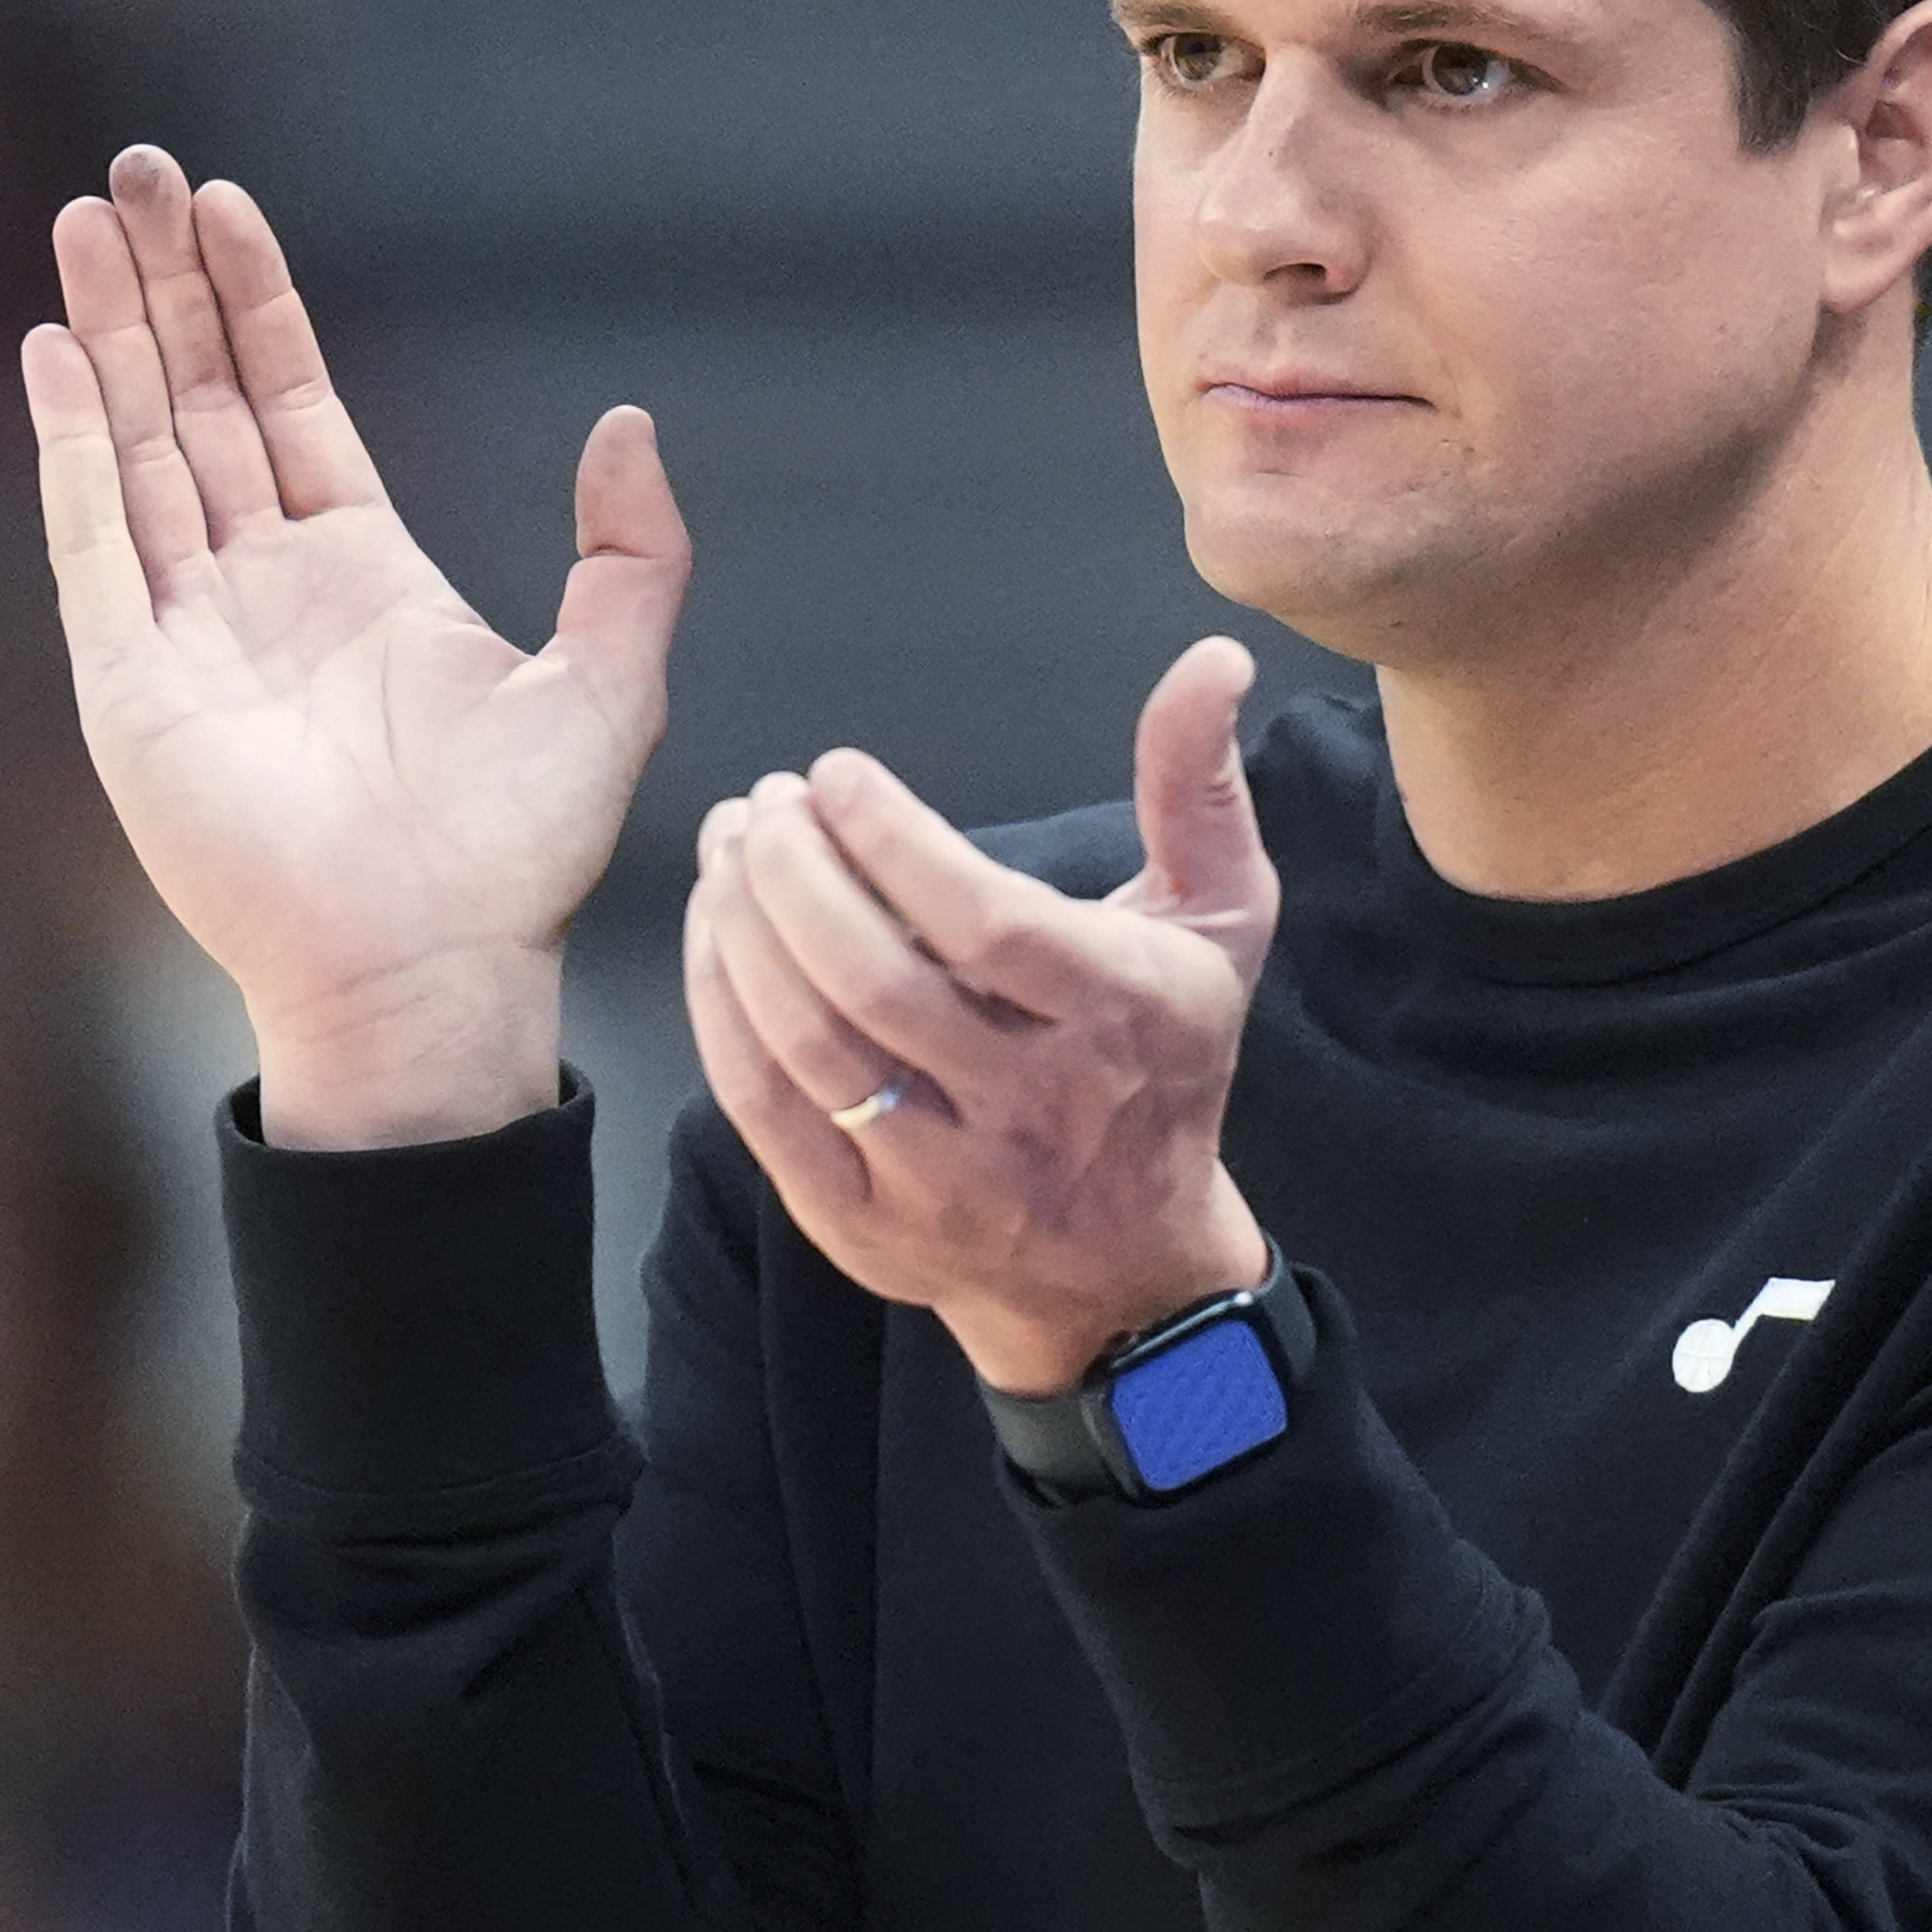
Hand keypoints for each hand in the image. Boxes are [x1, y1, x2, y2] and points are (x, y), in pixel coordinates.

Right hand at [23, 145, 688, 1146]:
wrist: (431, 970)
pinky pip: (92, 539)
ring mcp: (187, 629)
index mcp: (363, 572)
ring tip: (83, 221)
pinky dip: (73, 445)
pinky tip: (53, 351)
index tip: (224, 204)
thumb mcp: (612, 682)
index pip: (292, 400)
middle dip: (165, 285)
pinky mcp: (130, 683)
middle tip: (133, 169)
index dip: (257, 301)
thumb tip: (629, 421)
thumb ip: (632, 553)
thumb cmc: (519, 857)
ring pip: (139, 444)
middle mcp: (263, 586)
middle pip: (200, 397)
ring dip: (110, 334)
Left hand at [685, 639, 1279, 1392]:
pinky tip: (713, 939)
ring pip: (812, 1049)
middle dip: (796, 875)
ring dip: (747, 935)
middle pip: (877, 983)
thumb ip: (1198, 786)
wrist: (1127, 1270)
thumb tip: (1212, 661)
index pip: (983, 925)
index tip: (835, 775)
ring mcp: (944, 1181)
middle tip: (764, 804)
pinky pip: (768, 1115)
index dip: (891, 840)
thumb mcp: (1218, 922)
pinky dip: (723, 1016)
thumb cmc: (1165, 1065)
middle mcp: (1033, 1110)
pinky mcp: (866, 1228)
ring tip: (729, 851)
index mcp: (1121, 1018)